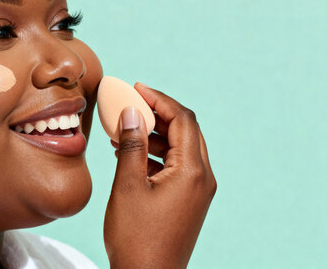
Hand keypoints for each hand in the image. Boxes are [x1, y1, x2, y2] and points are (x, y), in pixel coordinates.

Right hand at [103, 83, 215, 268]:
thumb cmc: (136, 237)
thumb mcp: (128, 186)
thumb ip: (131, 145)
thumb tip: (132, 112)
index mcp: (191, 171)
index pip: (182, 119)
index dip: (159, 99)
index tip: (136, 88)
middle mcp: (202, 178)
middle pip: (186, 130)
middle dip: (158, 113)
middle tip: (131, 105)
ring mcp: (198, 191)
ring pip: (181, 148)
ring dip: (155, 134)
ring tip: (124, 132)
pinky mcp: (189, 201)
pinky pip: (177, 166)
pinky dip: (156, 154)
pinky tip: (131, 156)